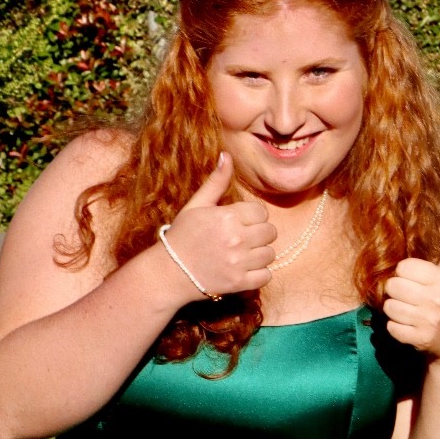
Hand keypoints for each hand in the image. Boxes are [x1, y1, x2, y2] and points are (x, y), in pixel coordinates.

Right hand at [163, 153, 276, 298]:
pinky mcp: (239, 283)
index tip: (241, 222)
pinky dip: (260, 273)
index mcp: (227, 217)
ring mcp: (238, 263)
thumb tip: (227, 155)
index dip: (253, 217)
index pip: (262, 213)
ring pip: (270, 254)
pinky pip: (267, 275)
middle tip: (244, 237)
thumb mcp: (196, 205)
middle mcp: (236, 239)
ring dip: (260, 253)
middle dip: (259, 234)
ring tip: (244, 253)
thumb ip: (216, 182)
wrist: (169, 272)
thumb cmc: (182, 236)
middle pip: (270, 232)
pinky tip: (246, 268)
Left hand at [383, 218, 439, 360]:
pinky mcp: (419, 338)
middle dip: (397, 291)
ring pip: (389, 306)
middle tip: (410, 296)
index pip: (403, 267)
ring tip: (410, 310)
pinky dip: (396, 327)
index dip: (406, 273)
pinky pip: (391, 327)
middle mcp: (437, 299)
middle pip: (392, 285)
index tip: (416, 281)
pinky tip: (410, 325)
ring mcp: (428, 320)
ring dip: (395, 309)